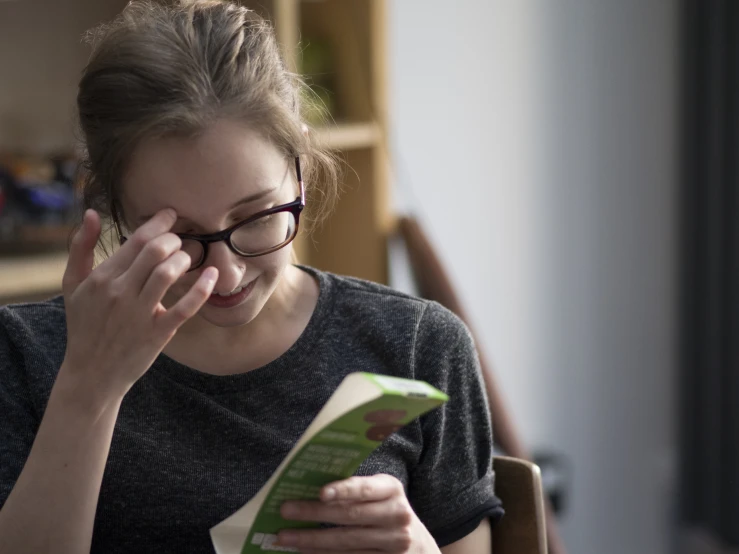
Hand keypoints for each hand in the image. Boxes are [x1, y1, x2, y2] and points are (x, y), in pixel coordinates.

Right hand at [60, 209, 217, 401]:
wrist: (92, 372)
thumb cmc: (84, 325)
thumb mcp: (72, 285)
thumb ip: (81, 247)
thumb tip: (92, 213)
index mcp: (102, 278)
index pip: (137, 240)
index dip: (159, 223)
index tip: (171, 215)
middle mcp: (120, 293)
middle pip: (155, 252)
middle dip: (174, 239)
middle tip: (180, 239)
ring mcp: (140, 314)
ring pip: (168, 274)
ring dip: (185, 258)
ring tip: (189, 256)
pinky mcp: (158, 333)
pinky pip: (185, 308)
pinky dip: (202, 289)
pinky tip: (212, 275)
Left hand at [277, 474, 439, 553]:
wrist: (420, 549)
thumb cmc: (388, 514)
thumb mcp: (382, 496)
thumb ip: (357, 490)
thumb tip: (309, 490)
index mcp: (392, 490)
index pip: (365, 489)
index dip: (343, 489)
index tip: (320, 492)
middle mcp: (397, 516)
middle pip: (350, 516)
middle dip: (314, 514)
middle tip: (285, 511)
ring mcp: (394, 544)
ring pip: (346, 543)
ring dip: (312, 541)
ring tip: (286, 537)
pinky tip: (306, 552)